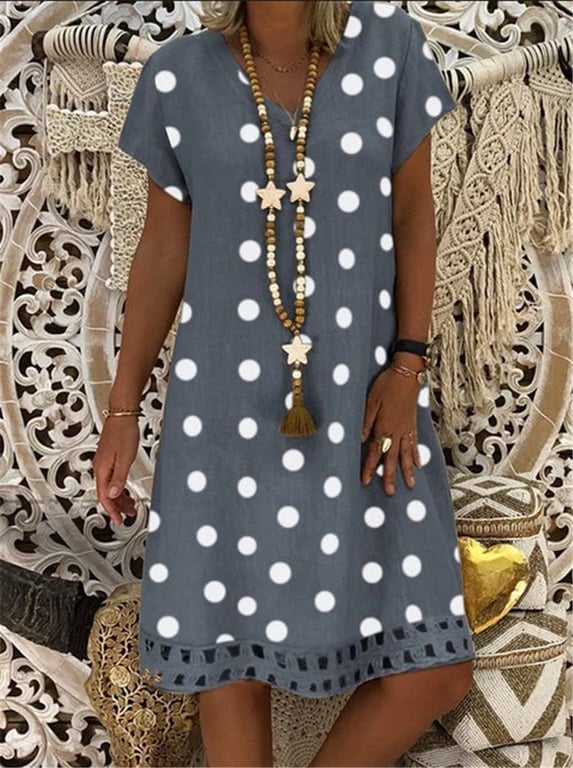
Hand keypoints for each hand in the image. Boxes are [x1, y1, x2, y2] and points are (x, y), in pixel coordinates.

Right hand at [93, 416, 139, 524]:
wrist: (122, 416)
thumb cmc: (124, 433)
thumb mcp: (125, 459)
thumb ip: (118, 479)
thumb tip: (112, 495)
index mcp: (102, 470)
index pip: (104, 497)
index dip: (112, 511)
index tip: (118, 520)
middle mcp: (100, 468)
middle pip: (106, 494)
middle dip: (117, 506)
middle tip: (128, 514)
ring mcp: (104, 463)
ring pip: (109, 487)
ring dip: (119, 497)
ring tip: (130, 504)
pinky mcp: (109, 459)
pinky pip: (112, 478)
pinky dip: (119, 487)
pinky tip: (126, 489)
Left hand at [361, 366, 421, 494]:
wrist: (407, 373)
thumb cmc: (386, 385)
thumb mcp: (370, 401)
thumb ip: (365, 421)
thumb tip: (360, 440)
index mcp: (383, 426)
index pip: (375, 451)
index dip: (370, 467)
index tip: (365, 481)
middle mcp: (396, 431)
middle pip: (392, 458)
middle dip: (390, 476)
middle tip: (390, 493)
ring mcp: (407, 429)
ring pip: (406, 454)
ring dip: (407, 471)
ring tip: (410, 486)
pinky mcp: (413, 424)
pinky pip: (415, 444)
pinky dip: (416, 455)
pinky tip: (418, 465)